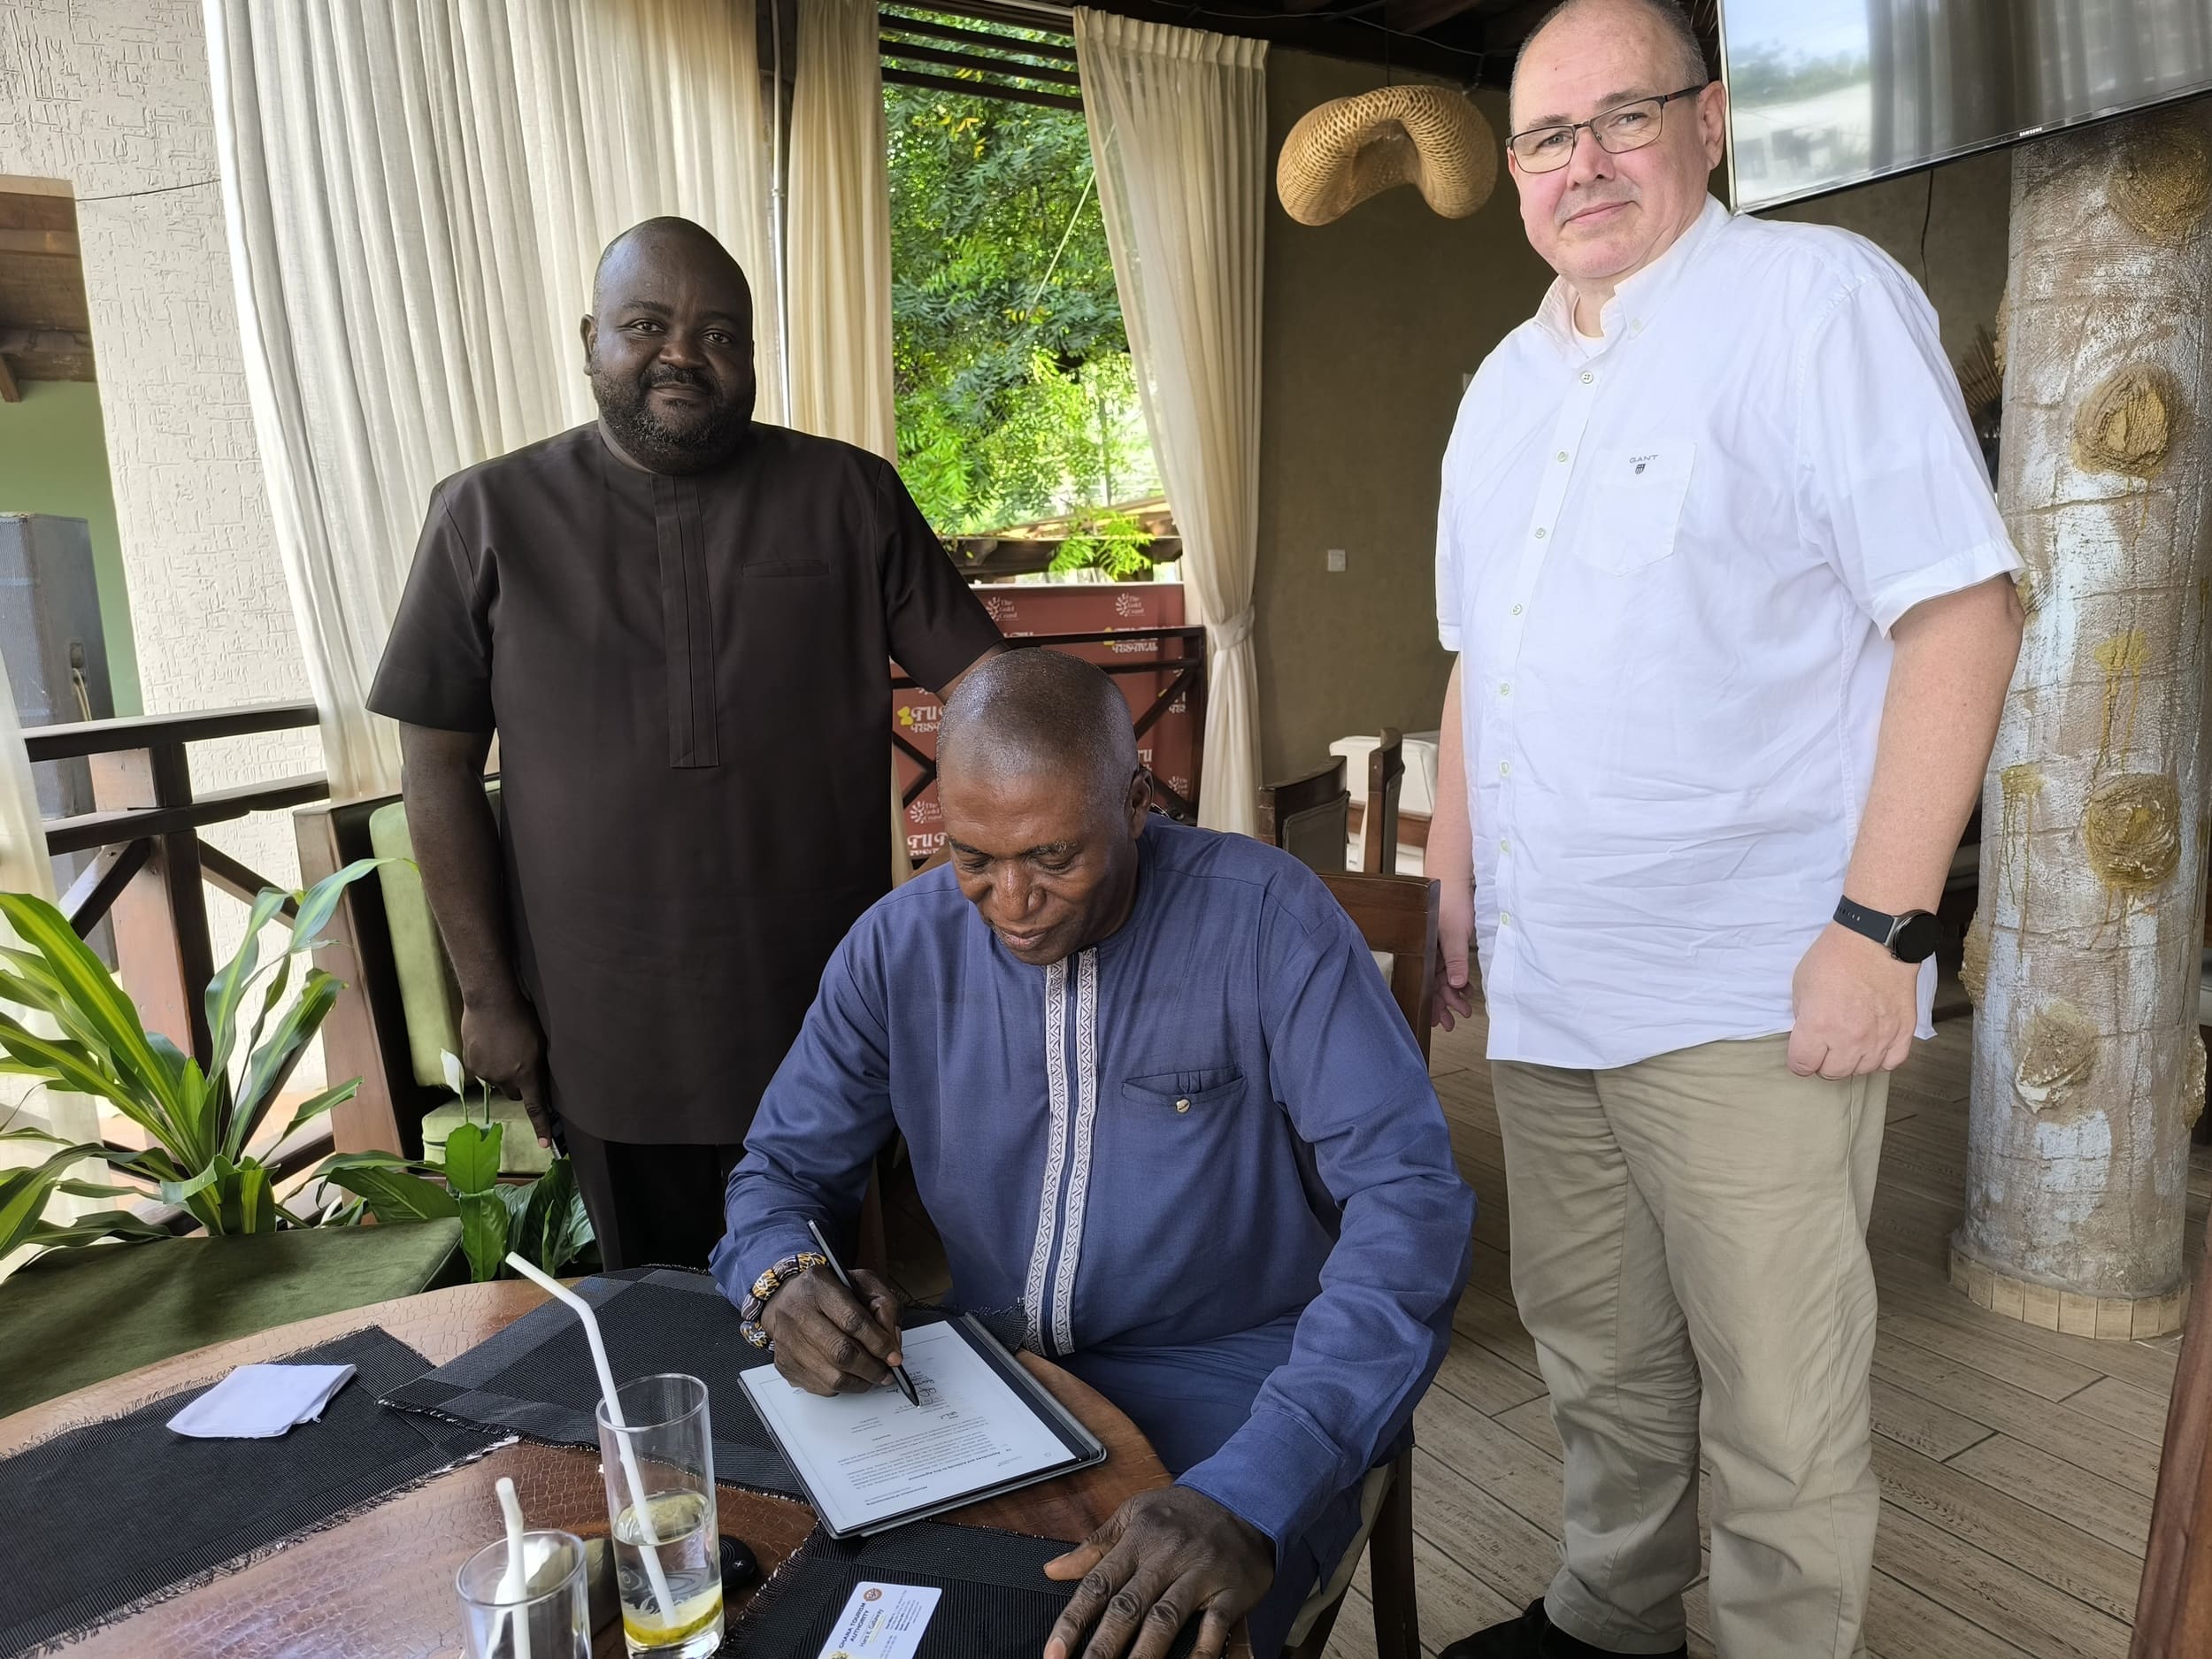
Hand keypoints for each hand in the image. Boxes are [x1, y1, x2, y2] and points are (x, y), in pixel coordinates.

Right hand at [461, 993, 552, 1145]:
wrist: (490, 1000)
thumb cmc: (522, 1016)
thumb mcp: (539, 1042)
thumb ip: (537, 1065)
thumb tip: (536, 1082)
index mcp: (526, 1073)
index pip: (535, 1107)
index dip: (541, 1127)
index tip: (546, 1145)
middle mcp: (505, 1078)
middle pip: (514, 1094)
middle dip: (518, 1085)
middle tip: (520, 1064)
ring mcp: (486, 1072)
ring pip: (497, 1081)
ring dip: (501, 1072)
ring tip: (503, 1046)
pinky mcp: (471, 1064)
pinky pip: (482, 1071)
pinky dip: (487, 1062)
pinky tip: (490, 1043)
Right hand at [760, 1266, 903, 1395]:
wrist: (785, 1299)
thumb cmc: (826, 1291)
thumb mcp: (861, 1282)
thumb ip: (884, 1305)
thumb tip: (893, 1341)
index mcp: (818, 1287)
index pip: (853, 1320)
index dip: (879, 1343)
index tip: (895, 1356)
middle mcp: (797, 1313)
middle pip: (841, 1353)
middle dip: (872, 1368)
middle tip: (887, 1372)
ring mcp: (788, 1342)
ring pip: (832, 1376)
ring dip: (860, 1382)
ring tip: (873, 1376)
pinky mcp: (785, 1364)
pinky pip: (820, 1387)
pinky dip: (842, 1387)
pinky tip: (850, 1376)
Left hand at [1042, 1486, 1272, 1658]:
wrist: (1245, 1499)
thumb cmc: (1183, 1511)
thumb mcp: (1135, 1514)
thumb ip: (1095, 1545)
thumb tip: (1052, 1570)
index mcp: (1138, 1539)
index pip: (1098, 1584)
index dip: (1073, 1621)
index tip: (1053, 1652)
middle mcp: (1166, 1557)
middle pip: (1128, 1607)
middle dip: (1103, 1647)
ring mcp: (1199, 1574)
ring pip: (1166, 1619)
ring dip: (1144, 1655)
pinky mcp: (1231, 1591)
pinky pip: (1215, 1626)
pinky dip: (1201, 1652)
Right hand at [1432, 878, 1476, 1030]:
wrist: (1453, 875)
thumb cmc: (1449, 901)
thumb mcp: (1454, 934)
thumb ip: (1455, 961)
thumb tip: (1454, 985)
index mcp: (1425, 951)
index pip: (1427, 984)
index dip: (1434, 1004)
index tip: (1442, 1020)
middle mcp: (1429, 951)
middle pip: (1434, 984)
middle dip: (1444, 1004)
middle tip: (1454, 1021)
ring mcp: (1437, 946)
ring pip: (1443, 976)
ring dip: (1453, 993)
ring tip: (1464, 1007)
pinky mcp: (1447, 939)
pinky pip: (1450, 964)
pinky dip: (1457, 977)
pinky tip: (1465, 987)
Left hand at [1788, 922, 1917, 1078]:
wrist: (1876, 940)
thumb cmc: (1836, 956)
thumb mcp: (1801, 985)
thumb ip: (1803, 1017)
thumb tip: (1807, 1036)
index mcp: (1818, 1026)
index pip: (1802, 1066)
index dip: (1798, 1061)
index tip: (1802, 1054)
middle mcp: (1849, 1039)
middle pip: (1832, 1073)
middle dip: (1823, 1062)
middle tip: (1825, 1046)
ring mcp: (1879, 1038)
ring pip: (1861, 1071)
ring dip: (1852, 1060)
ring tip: (1849, 1041)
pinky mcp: (1903, 1033)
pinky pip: (1890, 1063)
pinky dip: (1880, 1058)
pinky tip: (1872, 1045)